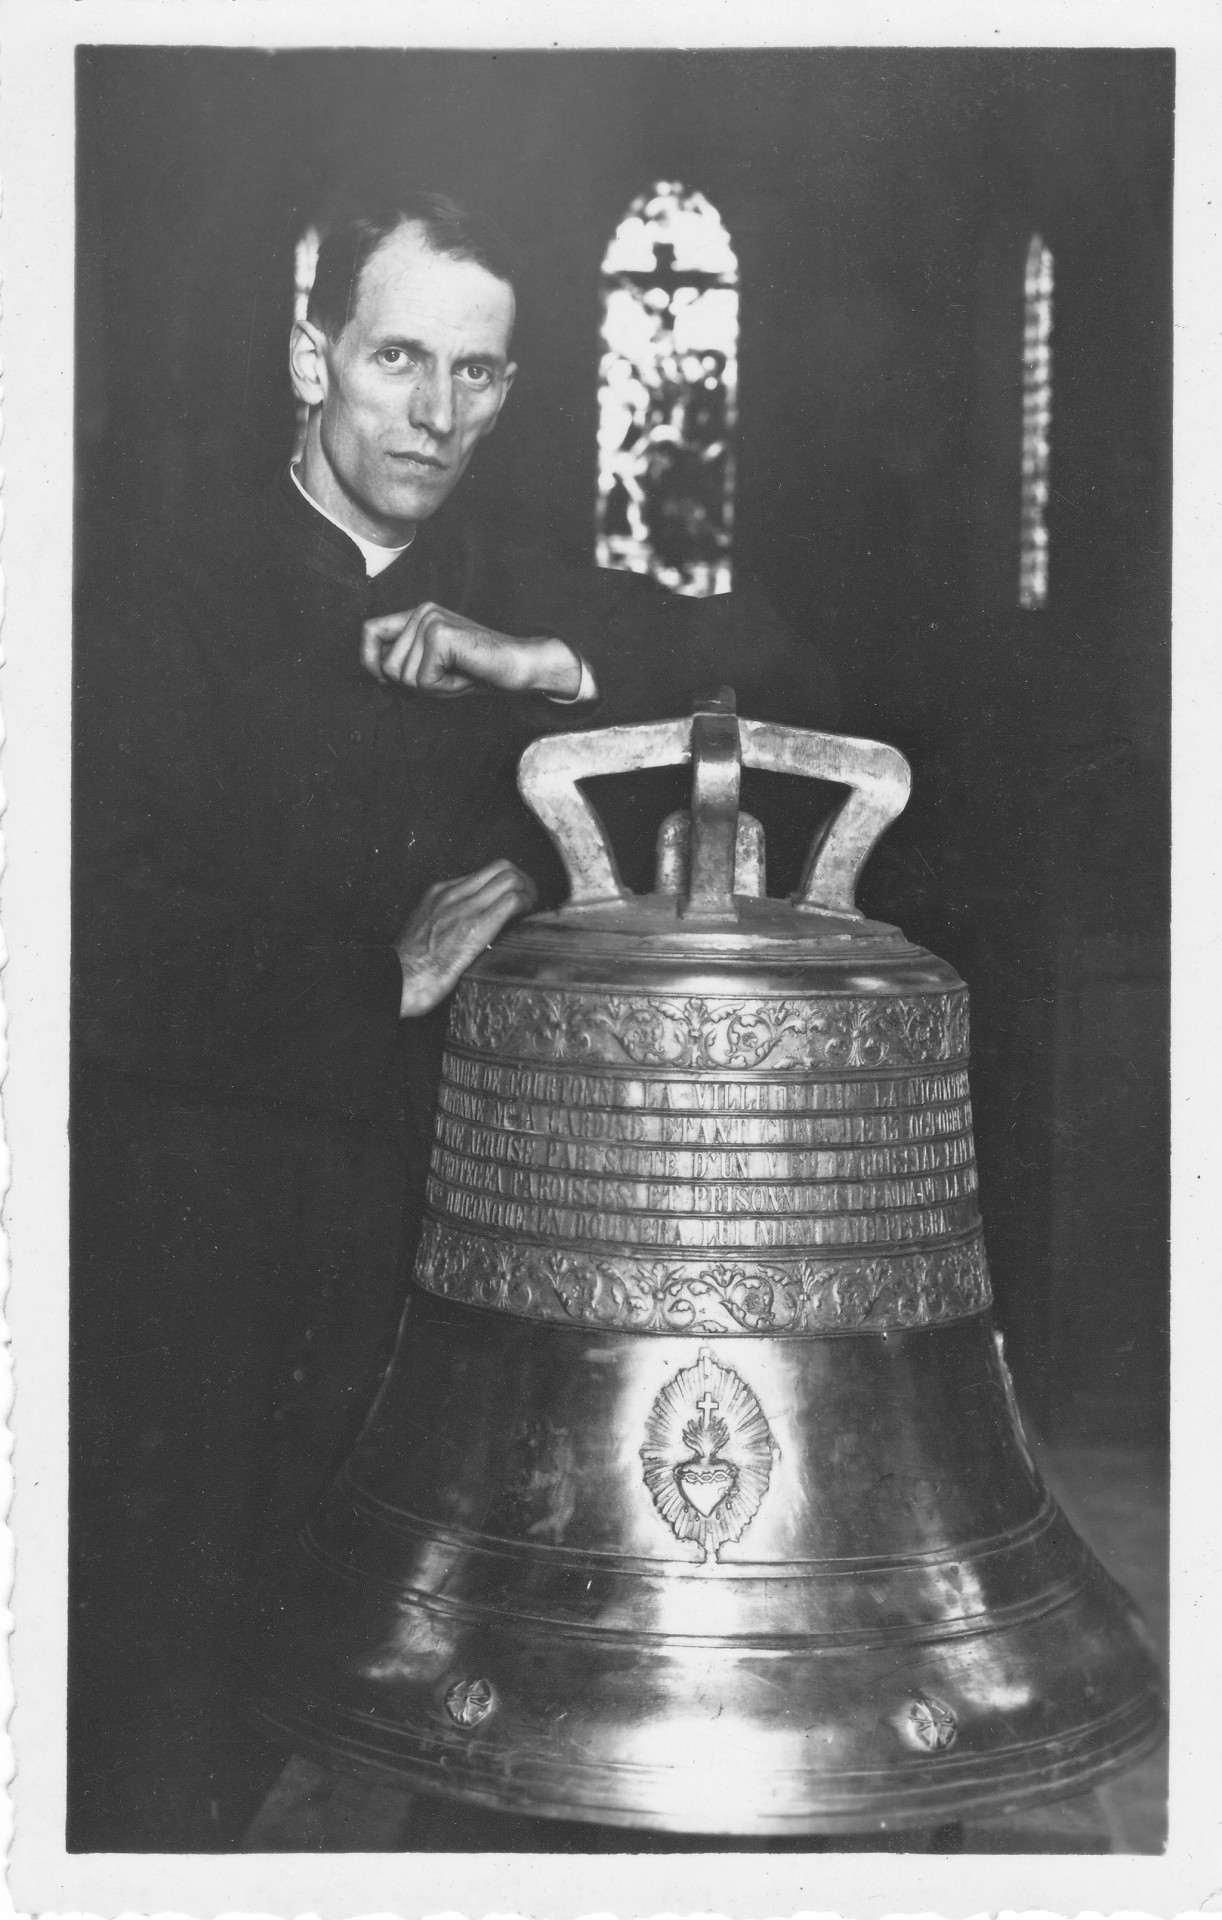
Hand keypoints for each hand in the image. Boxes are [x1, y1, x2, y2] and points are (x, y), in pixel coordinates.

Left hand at [362, 603, 581, 698]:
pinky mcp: (440, 634)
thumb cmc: (476, 672)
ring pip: (403, 675)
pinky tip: (462, 674)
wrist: (517, 668)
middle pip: (387, 665)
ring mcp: (431, 620)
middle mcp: (422, 612)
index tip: (384, 679)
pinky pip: (422, 680)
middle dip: (414, 684)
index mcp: (418, 616)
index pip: (369, 631)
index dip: (368, 660)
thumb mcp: (430, 668)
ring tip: (456, 673)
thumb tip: (374, 671)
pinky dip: (441, 688)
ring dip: (431, 687)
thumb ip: (403, 663)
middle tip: (446, 676)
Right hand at [394, 860, 537, 1016]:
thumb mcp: (423, 929)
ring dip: (529, 892)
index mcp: (439, 892)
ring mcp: (465, 908)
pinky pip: (512, 900)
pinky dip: (526, 905)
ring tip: (532, 910)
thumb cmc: (409, 966)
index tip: (513, 900)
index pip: (483, 873)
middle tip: (530, 901)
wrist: (400, 979)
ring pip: (510, 878)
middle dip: (523, 880)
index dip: (504, 884)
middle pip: (501, 867)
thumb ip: (444, 919)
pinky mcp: (477, 926)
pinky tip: (527, 918)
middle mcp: (453, 893)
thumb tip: (464, 926)